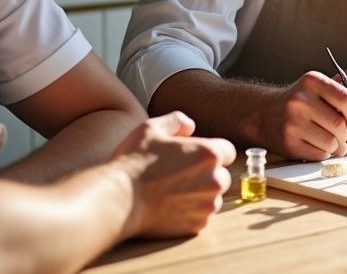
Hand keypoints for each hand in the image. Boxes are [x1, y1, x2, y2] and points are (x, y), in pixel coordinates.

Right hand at [113, 111, 235, 238]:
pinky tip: (170, 206)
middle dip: (207, 174)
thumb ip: (176, 121)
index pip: (227, 151)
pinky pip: (202, 216)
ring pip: (213, 197)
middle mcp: (215, 180)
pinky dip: (191, 212)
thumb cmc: (134, 162)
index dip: (211, 152)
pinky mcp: (196, 225)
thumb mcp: (151, 128)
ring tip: (173, 191)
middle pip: (222, 176)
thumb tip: (190, 126)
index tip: (194, 157)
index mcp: (209, 154)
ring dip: (200, 194)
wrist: (119, 199)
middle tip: (180, 174)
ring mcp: (206, 205)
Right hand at [264, 71, 346, 160]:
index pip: (346, 100)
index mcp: (312, 81)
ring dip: (337, 147)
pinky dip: (324, 153)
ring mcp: (292, 122)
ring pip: (331, 143)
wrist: (263, 113)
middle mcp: (300, 100)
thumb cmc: (297, 102)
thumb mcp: (317, 90)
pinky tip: (316, 145)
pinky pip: (319, 154)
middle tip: (344, 136)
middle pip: (340, 125)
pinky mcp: (288, 143)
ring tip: (331, 141)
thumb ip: (340, 97)